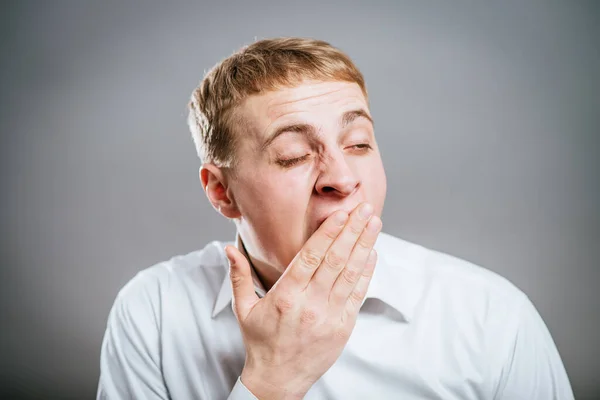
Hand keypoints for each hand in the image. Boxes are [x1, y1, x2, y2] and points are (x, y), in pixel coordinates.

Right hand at [225, 202, 381, 399]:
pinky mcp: (342, 328)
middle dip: (352, 231)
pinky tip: (372, 253)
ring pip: (350, 274)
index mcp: (285, 297)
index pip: (311, 257)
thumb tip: (228, 248)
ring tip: (374, 223)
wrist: (278, 380)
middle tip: (364, 207)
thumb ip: (238, 276)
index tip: (342, 213)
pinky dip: (366, 273)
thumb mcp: (243, 309)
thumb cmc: (260, 341)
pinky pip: (357, 295)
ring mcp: (329, 317)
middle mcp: (309, 305)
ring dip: (364, 246)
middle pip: (335, 260)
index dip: (328, 233)